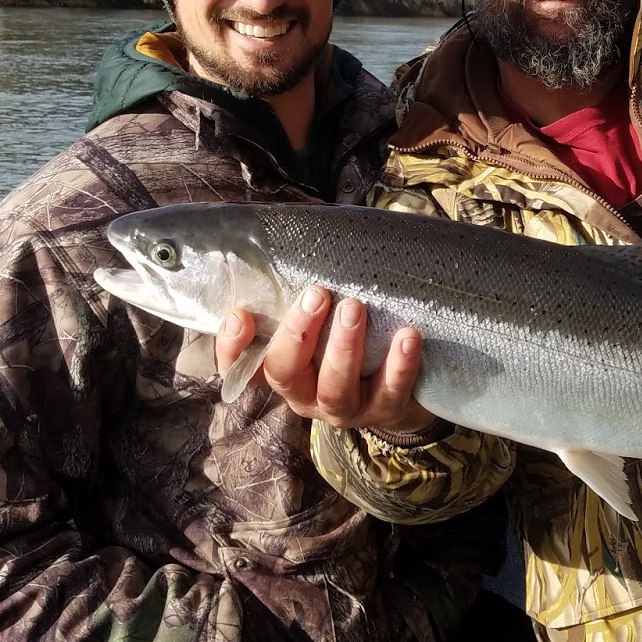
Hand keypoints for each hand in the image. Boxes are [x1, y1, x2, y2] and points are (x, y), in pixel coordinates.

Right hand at [215, 287, 435, 433]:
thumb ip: (304, 296)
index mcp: (283, 371)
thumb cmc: (347, 340)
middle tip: (316, 294)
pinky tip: (408, 336)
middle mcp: (305, 394)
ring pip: (335, 387)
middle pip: (285, 373)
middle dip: (297, 335)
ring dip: (343, 347)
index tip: (239, 315)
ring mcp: (344, 408)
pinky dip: (399, 365)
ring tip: (354, 307)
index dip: (233, 348)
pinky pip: (390, 391)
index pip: (242, 368)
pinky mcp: (385, 410)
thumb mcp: (320, 322)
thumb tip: (300, 231)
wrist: (399, 387)